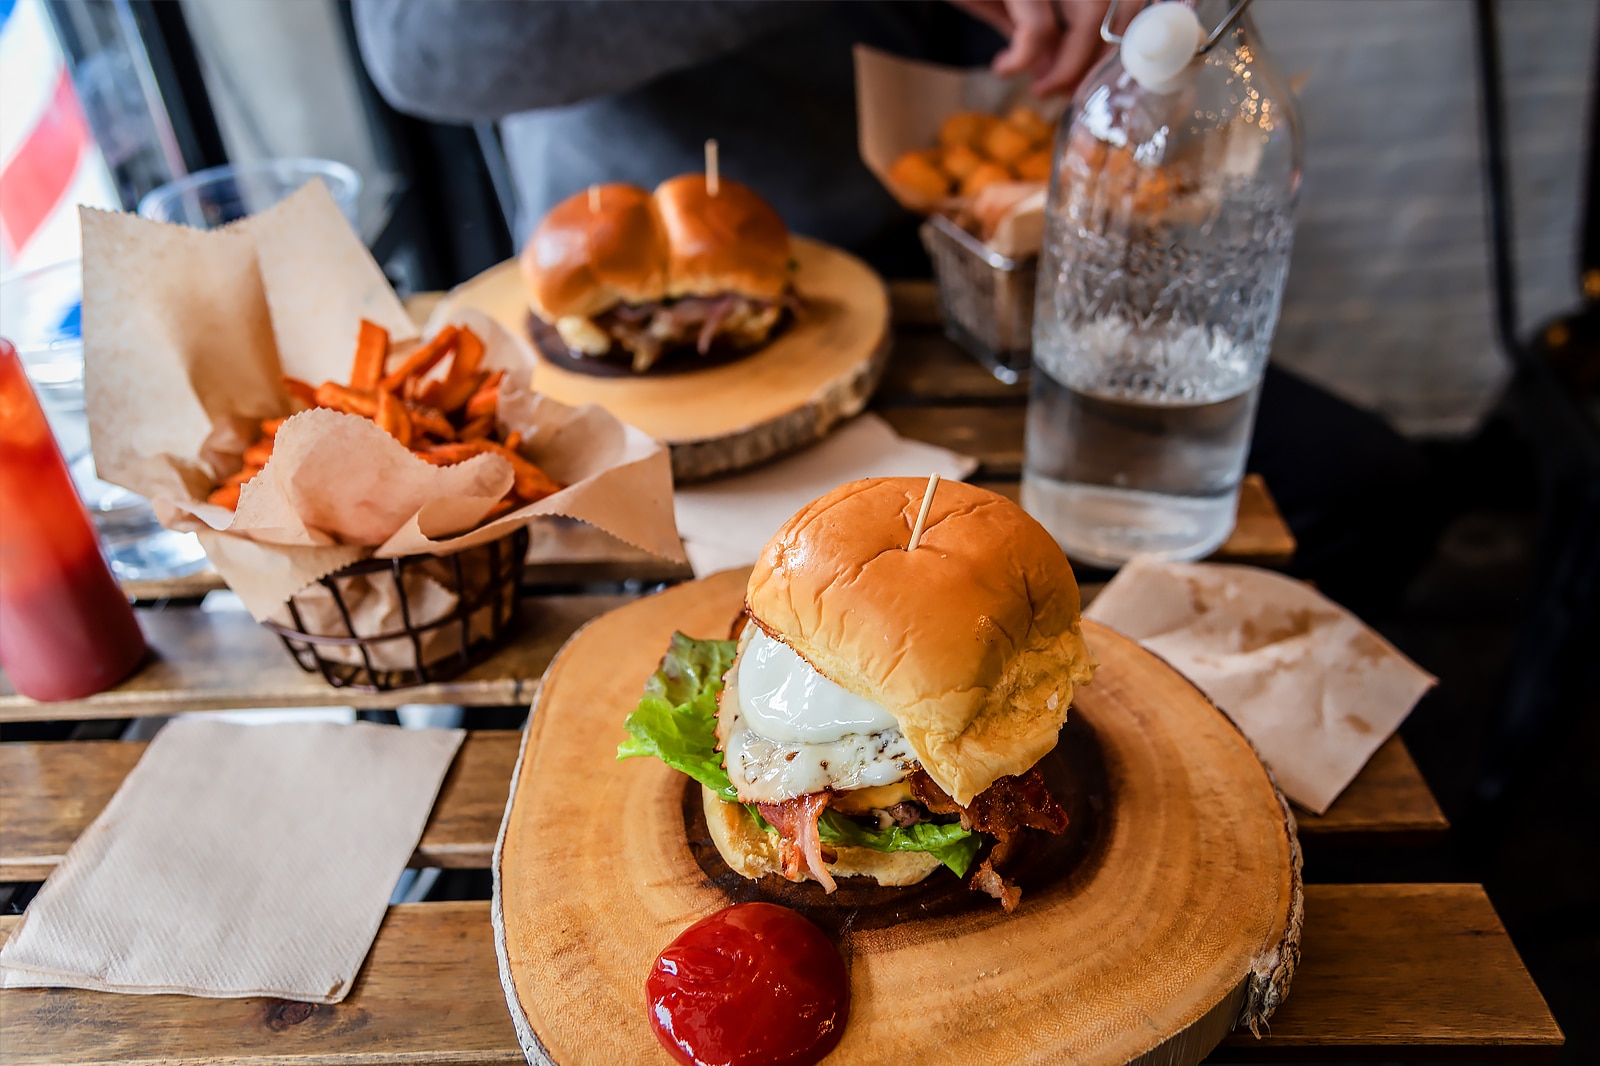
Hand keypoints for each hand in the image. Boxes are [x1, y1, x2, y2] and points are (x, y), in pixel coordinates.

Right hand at [951, 0, 1135, 97]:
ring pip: (1090, 18)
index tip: (1101, 79)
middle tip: (1071, 93)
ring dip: (1070, 67)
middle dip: (1100, 60)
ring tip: (1042, 90)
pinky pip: (1038, 28)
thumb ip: (1040, 31)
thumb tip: (1056, 72)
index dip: (1127, 40)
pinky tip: (1003, 68)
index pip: (1130, 0)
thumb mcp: (1012, 6)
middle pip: (1116, 7)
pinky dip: (1024, 59)